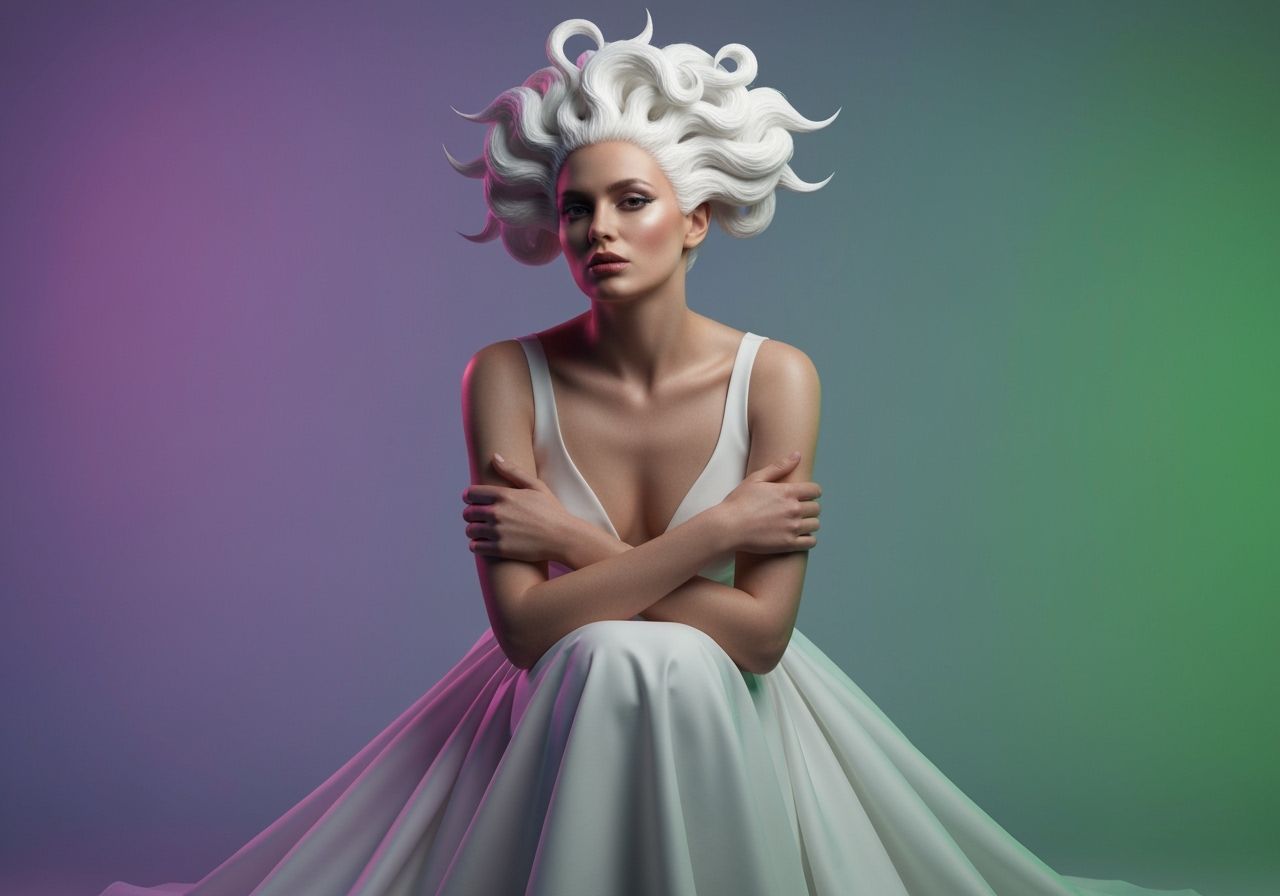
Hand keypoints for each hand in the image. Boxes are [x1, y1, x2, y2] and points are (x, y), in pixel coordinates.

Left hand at [462, 453, 578, 564]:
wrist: (563, 537)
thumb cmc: (551, 511)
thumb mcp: (536, 486)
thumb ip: (513, 471)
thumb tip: (495, 456)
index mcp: (504, 495)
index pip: (471, 493)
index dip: (469, 497)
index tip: (472, 500)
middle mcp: (497, 512)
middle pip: (468, 513)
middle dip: (471, 514)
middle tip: (479, 517)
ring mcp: (498, 531)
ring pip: (470, 530)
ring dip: (473, 530)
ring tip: (481, 531)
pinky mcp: (500, 549)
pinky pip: (475, 547)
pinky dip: (476, 545)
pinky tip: (484, 543)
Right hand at [716, 452, 821, 553]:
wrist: (728, 527)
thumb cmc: (739, 502)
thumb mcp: (756, 479)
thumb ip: (779, 466)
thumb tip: (797, 454)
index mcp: (787, 492)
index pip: (815, 490)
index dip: (812, 492)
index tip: (806, 496)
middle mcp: (793, 509)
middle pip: (816, 508)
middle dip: (810, 508)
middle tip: (798, 511)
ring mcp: (792, 527)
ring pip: (815, 524)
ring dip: (809, 523)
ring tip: (797, 524)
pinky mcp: (788, 544)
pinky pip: (811, 542)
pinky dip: (808, 539)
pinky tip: (798, 537)